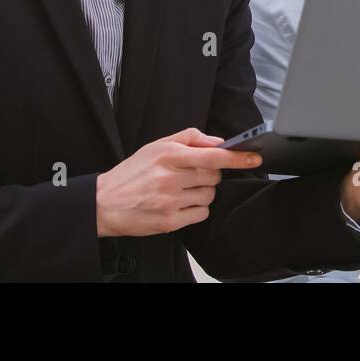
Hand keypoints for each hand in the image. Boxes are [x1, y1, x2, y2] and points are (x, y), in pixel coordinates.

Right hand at [95, 127, 261, 236]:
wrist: (104, 203)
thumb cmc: (132, 173)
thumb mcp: (156, 146)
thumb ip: (189, 138)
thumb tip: (218, 141)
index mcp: (168, 155)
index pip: (212, 155)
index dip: (237, 157)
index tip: (254, 157)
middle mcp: (170, 178)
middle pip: (214, 176)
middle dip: (210, 174)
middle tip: (191, 174)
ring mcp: (170, 201)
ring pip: (209, 195)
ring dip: (202, 192)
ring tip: (180, 189)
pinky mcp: (170, 222)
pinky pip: (201, 214)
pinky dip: (196, 209)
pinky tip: (179, 203)